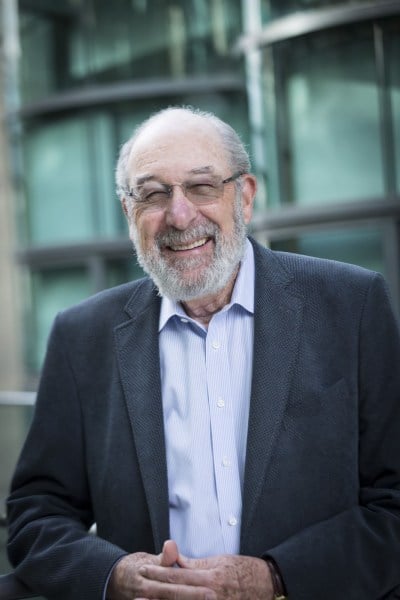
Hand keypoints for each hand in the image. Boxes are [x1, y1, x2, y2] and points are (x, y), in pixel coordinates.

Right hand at [106, 540, 215, 599]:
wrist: (117, 581)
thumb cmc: (139, 570)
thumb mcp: (150, 561)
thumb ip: (164, 557)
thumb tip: (171, 544)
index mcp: (150, 576)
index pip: (174, 581)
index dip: (192, 587)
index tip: (209, 588)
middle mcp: (148, 592)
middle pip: (173, 595)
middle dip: (193, 597)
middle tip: (212, 597)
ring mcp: (147, 599)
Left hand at [139, 543, 273, 599]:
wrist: (267, 584)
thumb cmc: (242, 570)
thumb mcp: (218, 561)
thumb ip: (194, 563)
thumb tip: (174, 559)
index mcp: (211, 577)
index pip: (178, 575)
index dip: (159, 573)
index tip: (144, 570)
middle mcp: (212, 595)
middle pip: (177, 595)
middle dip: (156, 593)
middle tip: (138, 591)